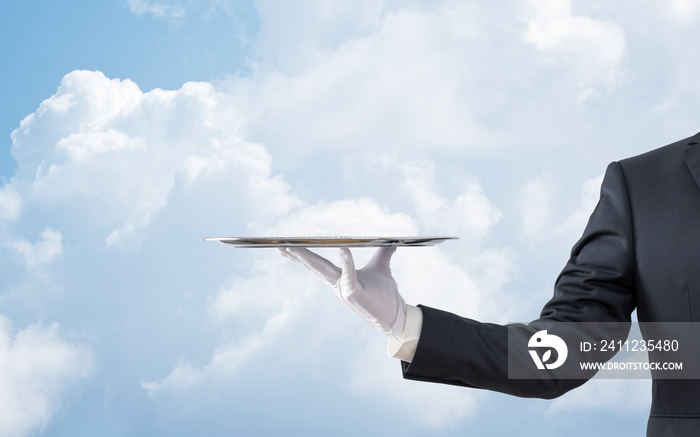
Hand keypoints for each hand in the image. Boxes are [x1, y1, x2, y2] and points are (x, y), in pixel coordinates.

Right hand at [279, 246, 405, 340]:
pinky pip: (348, 273)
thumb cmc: (385, 294)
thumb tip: (390, 242)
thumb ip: (383, 254)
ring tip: (294, 247)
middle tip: (281, 245)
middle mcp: (337, 284)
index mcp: (339, 278)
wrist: (395, 314)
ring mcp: (343, 289)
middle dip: (297, 255)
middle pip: (314, 266)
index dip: (302, 255)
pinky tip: (342, 247)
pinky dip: (346, 260)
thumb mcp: (381, 267)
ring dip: (308, 258)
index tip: (288, 246)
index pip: (317, 264)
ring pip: (323, 270)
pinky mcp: (353, 293)